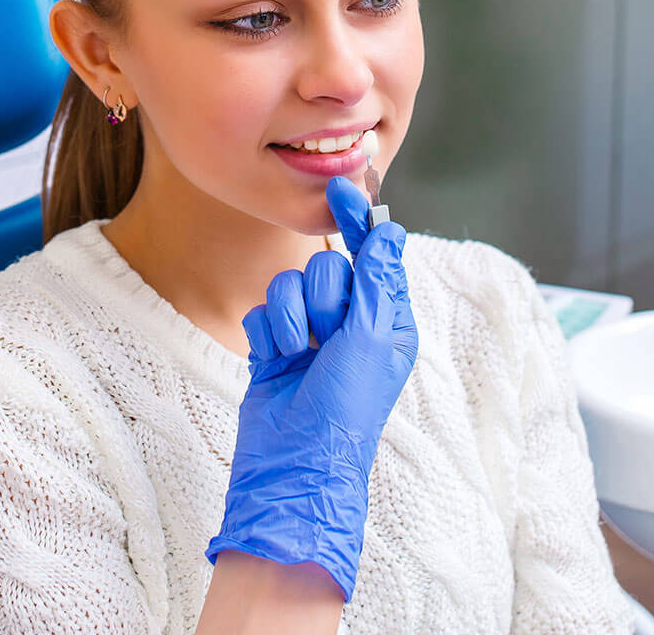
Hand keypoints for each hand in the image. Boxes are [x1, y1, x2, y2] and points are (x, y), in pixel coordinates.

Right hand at [205, 177, 419, 598]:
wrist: (292, 464)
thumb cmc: (343, 410)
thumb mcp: (370, 340)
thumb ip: (376, 280)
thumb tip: (391, 231)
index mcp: (386, 321)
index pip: (373, 256)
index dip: (358, 222)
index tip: (340, 189)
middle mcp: (350, 324)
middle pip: (326, 264)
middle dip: (321, 295)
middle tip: (326, 333)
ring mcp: (310, 335)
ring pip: (289, 283)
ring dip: (291, 317)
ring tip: (297, 354)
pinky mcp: (274, 346)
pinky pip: (262, 309)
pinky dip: (266, 333)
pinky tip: (274, 361)